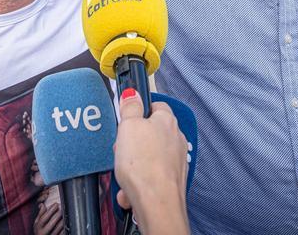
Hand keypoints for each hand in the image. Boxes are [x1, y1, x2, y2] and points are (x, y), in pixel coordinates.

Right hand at [32, 199, 62, 234]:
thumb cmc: (40, 231)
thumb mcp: (37, 223)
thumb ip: (40, 214)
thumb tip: (42, 205)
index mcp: (38, 227)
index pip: (44, 218)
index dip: (50, 210)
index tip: (56, 204)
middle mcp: (43, 233)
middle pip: (52, 223)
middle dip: (57, 214)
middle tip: (61, 209)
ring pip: (58, 228)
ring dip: (62, 220)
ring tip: (64, 215)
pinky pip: (62, 232)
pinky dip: (64, 227)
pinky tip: (65, 222)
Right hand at [114, 90, 189, 234]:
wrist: (156, 203)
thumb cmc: (145, 165)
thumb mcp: (128, 126)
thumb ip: (130, 107)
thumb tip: (132, 93)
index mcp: (167, 120)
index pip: (155, 105)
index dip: (139, 110)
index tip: (127, 117)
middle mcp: (176, 139)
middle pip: (149, 134)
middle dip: (132, 143)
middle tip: (121, 149)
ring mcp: (175, 161)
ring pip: (147, 158)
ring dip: (132, 166)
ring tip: (125, 173)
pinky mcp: (171, 181)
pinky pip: (149, 177)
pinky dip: (138, 183)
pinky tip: (130, 190)